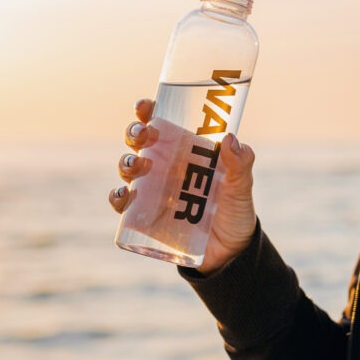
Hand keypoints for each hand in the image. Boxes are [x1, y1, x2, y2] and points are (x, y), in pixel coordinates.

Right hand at [111, 97, 258, 275]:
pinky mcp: (146, 216)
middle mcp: (166, 166)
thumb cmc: (235, 212)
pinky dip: (117, 198)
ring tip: (137, 167)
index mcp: (187, 151)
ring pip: (128, 168)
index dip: (149, 111)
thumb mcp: (241, 187)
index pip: (163, 123)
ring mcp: (154, 191)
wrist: (231, 253)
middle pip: (140, 142)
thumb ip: (241, 165)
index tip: (145, 106)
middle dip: (134, 133)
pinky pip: (123, 205)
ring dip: (126, 163)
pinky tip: (124, 196)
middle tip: (143, 136)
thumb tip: (230, 138)